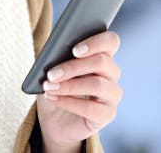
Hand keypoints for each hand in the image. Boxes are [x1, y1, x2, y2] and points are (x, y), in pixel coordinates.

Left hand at [35, 31, 122, 149]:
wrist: (54, 119)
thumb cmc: (56, 87)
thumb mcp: (52, 69)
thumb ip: (57, 57)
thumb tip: (54, 51)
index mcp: (101, 55)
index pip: (111, 41)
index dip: (96, 42)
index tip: (74, 50)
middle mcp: (112, 73)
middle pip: (101, 62)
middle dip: (72, 67)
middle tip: (51, 74)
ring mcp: (112, 94)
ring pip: (97, 85)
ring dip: (69, 85)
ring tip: (48, 87)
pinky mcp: (107, 114)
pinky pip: (91, 108)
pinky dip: (68, 102)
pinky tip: (53, 98)